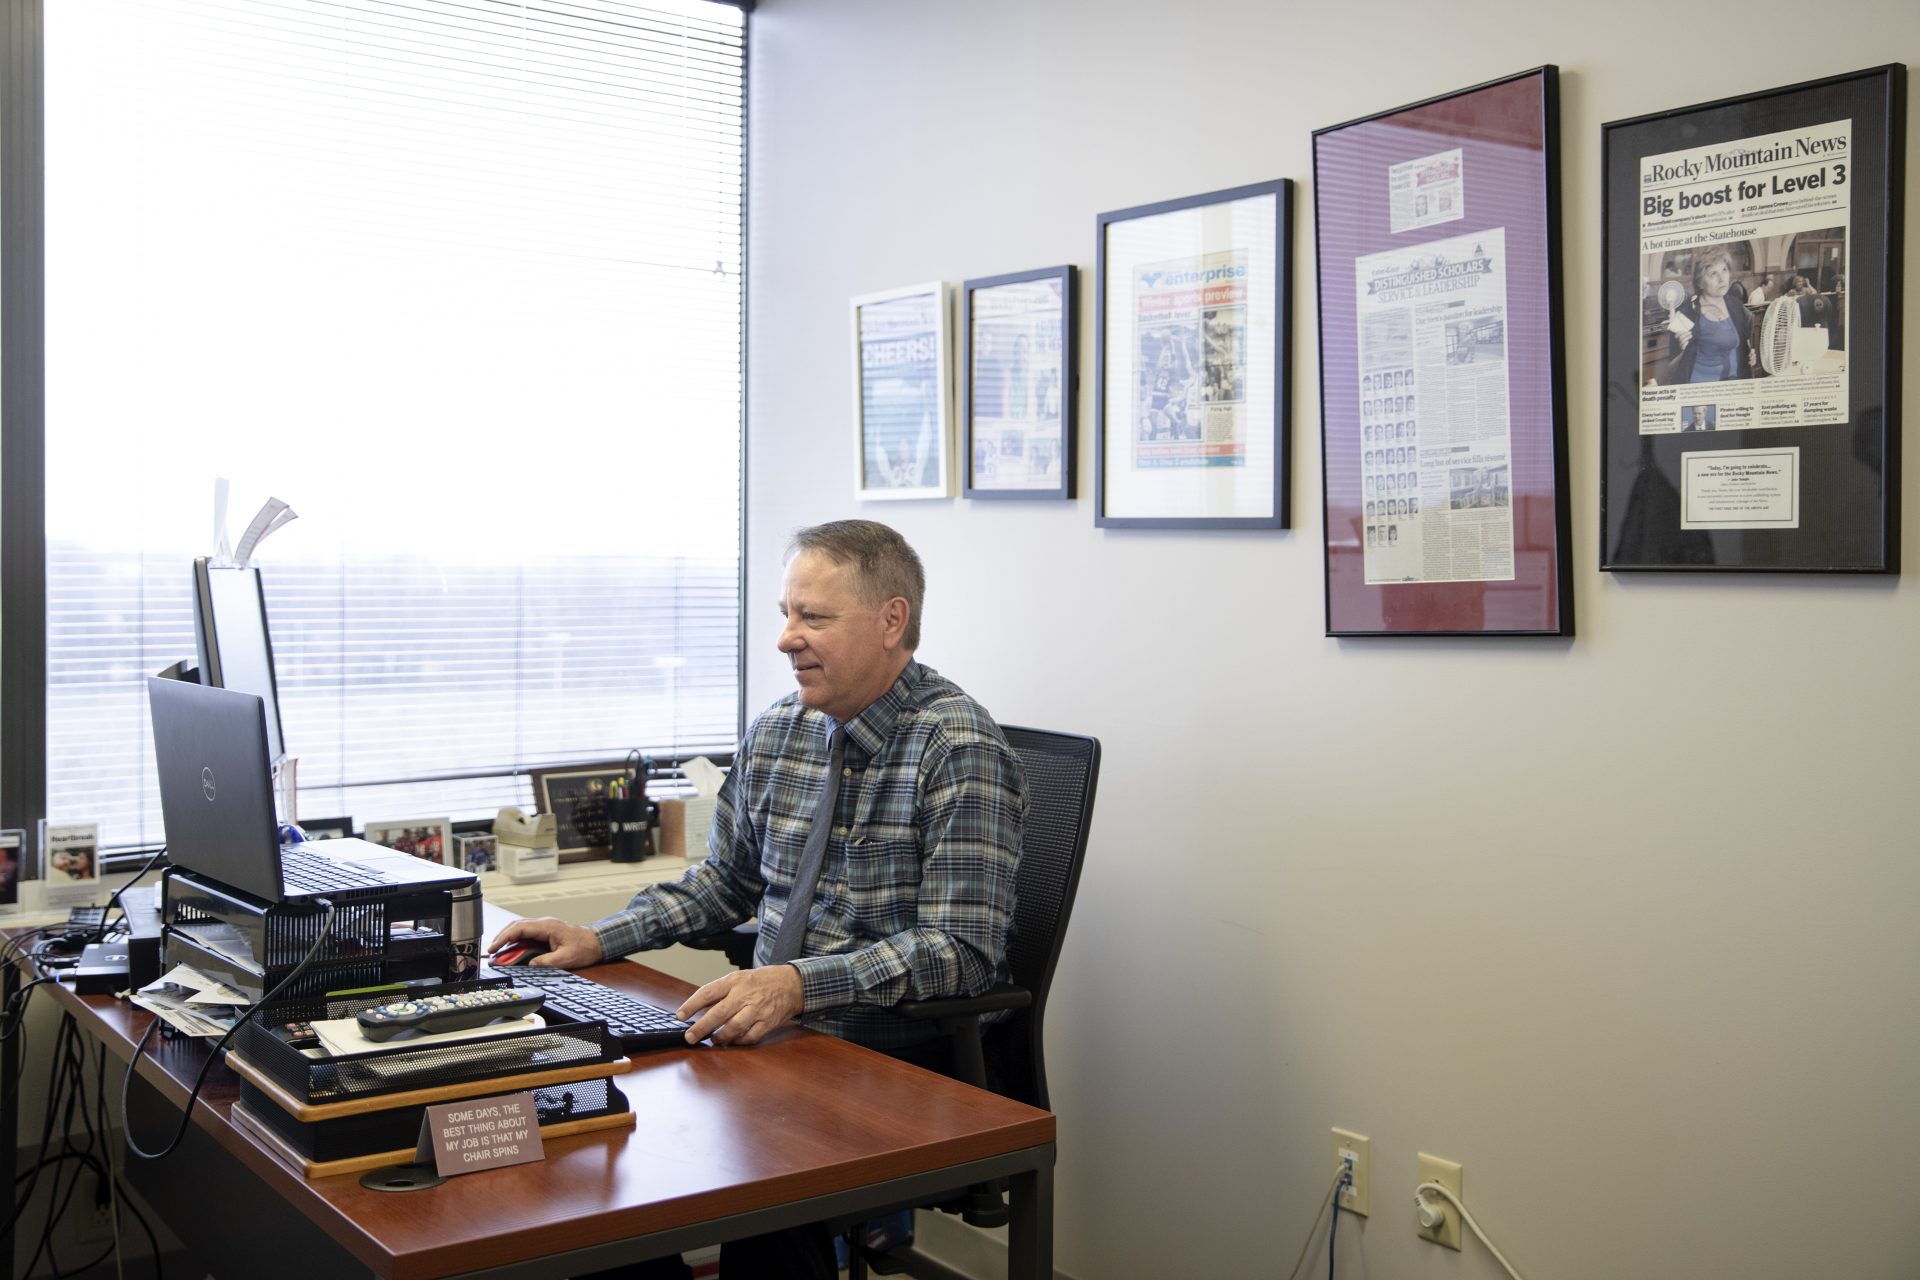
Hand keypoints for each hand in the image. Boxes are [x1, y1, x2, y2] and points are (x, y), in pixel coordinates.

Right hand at [486, 917, 603, 968]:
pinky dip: (516, 941)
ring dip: (508, 939)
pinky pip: (527, 934)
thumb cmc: (585, 947)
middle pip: (516, 926)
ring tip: (497, 951)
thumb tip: (530, 965)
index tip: (494, 947)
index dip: (504, 937)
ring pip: (520, 929)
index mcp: (547, 927)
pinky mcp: (546, 932)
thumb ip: (546, 962)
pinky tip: (511, 950)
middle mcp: (544, 924)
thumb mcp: (566, 958)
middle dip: (501, 937)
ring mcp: (544, 927)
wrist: (597, 942)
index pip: (519, 928)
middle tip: (491, 951)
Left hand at [676, 966, 803, 1045]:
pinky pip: (750, 1037)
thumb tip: (699, 1007)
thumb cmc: (762, 981)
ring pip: (734, 1027)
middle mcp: (745, 994)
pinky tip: (733, 1041)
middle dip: (701, 1027)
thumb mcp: (740, 977)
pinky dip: (739, 1041)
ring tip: (713, 1039)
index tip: (680, 1015)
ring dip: (720, 1037)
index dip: (692, 1005)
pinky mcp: (768, 1022)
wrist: (792, 983)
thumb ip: (721, 991)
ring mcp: (757, 1009)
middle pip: (719, 1013)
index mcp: (735, 981)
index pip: (708, 992)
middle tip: (690, 1037)